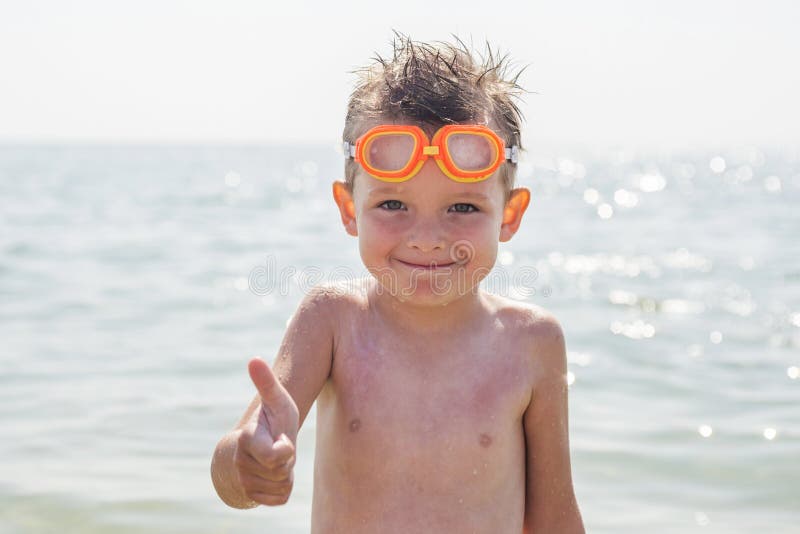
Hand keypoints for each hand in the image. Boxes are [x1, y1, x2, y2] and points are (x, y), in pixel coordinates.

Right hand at [234, 357, 299, 505]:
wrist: (254, 446)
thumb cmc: (270, 419)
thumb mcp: (276, 399)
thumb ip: (267, 382)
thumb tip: (253, 358)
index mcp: (247, 439)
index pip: (277, 456)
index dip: (286, 448)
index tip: (281, 438)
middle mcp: (241, 463)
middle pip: (282, 471)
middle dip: (288, 459)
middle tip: (279, 445)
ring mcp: (245, 482)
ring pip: (282, 485)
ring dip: (285, 473)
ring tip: (276, 458)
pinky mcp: (252, 497)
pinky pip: (280, 498)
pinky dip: (282, 487)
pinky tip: (274, 474)